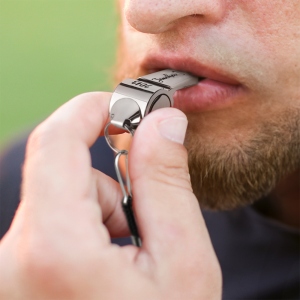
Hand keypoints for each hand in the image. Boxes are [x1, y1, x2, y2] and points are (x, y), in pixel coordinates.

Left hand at [0, 92, 220, 298]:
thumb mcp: (182, 262)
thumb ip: (166, 181)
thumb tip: (164, 124)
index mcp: (53, 248)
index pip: (56, 140)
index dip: (91, 108)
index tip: (123, 104)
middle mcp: (14, 256)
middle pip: (63, 170)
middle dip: (111, 177)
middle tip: (145, 210)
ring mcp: (10, 268)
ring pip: (61, 198)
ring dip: (102, 209)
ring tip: (130, 255)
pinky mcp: (18, 274)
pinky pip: (53, 222)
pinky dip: (86, 227)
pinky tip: (108, 265)